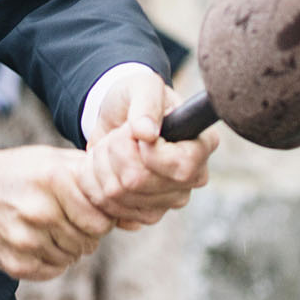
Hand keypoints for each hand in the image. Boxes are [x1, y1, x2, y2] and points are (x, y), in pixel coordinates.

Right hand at [0, 145, 113, 280]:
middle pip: (90, 240)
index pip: (103, 219)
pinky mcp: (15, 264)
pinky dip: (51, 259)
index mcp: (54, 179)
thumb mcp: (51, 159)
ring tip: (48, 226)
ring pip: (73, 257)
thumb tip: (132, 206)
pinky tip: (36, 239)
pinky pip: (53, 270)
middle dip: (86, 232)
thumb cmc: (17, 172)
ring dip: (68, 246)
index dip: (101, 217)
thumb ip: (90, 175)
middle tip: (68, 219)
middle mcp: (40, 210)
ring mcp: (26, 240)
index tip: (90, 210)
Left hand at [81, 68, 214, 228]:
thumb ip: (145, 103)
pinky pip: (112, 211)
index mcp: (202, 145)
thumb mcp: (141, 86)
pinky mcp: (147, 213)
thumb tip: (146, 132)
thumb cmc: (136, 97)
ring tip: (108, 148)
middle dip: (115, 153)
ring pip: (120, 196)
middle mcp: (193, 178)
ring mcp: (170, 199)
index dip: (148, 152)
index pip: (180, 166)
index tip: (135, 132)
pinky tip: (104, 168)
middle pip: (140, 182)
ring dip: (102, 167)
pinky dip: (97, 187)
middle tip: (116, 135)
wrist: (118, 117)